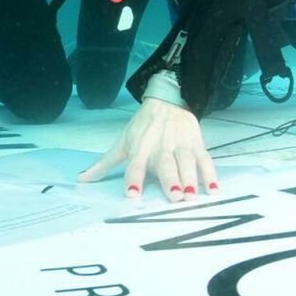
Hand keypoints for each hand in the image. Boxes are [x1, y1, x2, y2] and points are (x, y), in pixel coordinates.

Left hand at [78, 98, 217, 201]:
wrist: (167, 99)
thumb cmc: (142, 126)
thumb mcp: (122, 142)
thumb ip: (104, 164)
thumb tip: (81, 179)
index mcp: (140, 147)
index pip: (135, 164)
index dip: (133, 178)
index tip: (132, 194)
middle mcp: (160, 147)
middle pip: (165, 165)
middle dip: (170, 180)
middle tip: (175, 196)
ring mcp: (180, 146)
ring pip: (186, 163)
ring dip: (190, 178)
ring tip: (191, 195)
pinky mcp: (196, 144)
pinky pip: (205, 159)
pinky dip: (210, 173)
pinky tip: (213, 188)